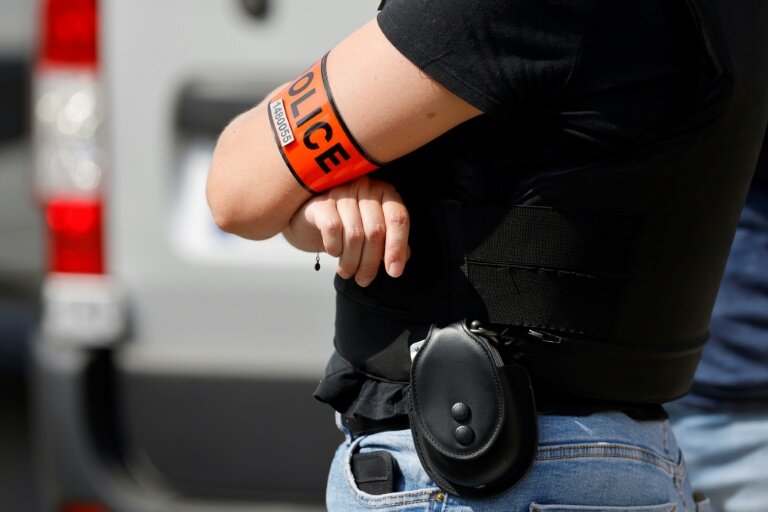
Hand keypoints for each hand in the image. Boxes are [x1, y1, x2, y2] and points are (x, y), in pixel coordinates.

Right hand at [284, 177, 409, 286]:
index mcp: (385, 193)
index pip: (398, 218)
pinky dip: (335, 248)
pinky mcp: (321, 202)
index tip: (394, 272)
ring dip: (351, 262)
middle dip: (371, 263)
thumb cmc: (349, 226)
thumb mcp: (373, 234)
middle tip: (364, 280)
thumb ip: (389, 244)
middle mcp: (365, 188)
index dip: (397, 247)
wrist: (312, 220)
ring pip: (354, 234)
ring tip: (348, 272)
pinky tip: (334, 253)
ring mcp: (342, 192)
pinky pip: (333, 229)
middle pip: (376, 231)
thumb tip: (396, 264)